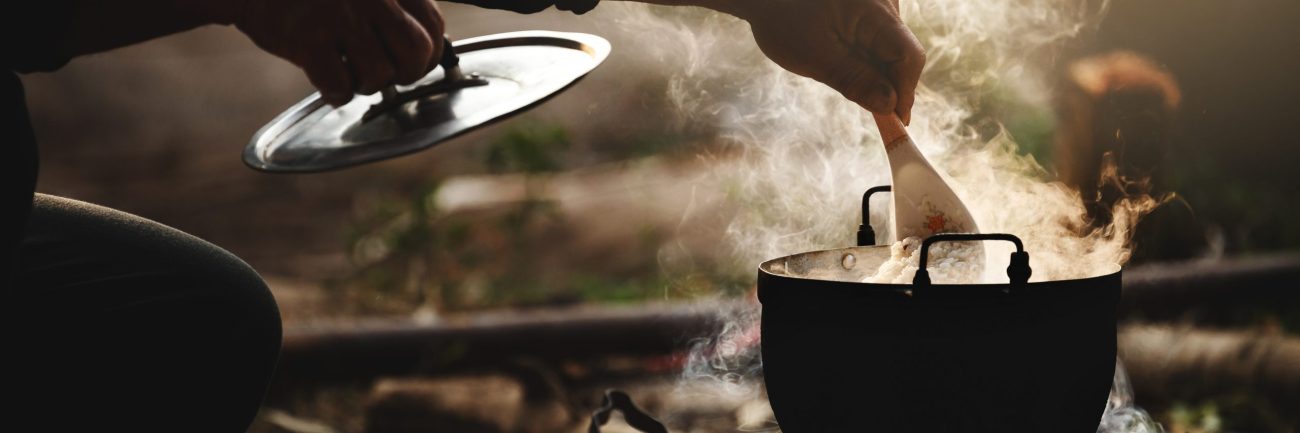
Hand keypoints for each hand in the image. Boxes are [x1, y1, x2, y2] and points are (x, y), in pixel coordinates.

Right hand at [233, 0, 445, 105]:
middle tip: (389, 76)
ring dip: (367, 85)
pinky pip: (340, 86)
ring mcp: (340, 16)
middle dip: (407, 74)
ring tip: (350, 73)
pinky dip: (337, 94)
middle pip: (415, 51)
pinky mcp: (309, 38)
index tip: (417, 63)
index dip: (430, 53)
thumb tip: (428, 53)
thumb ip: (393, 11)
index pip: (432, 25)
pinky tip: (328, 83)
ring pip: (380, 73)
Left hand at [724, 0, 924, 122]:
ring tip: (837, 71)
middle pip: (902, 54)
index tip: (896, 122)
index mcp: (875, 10)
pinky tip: (839, 57)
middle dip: (887, 83)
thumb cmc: (782, 18)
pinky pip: (878, 40)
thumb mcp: (815, 56)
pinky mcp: (871, 8)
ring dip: (874, 71)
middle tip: (869, 111)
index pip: (908, 56)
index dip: (905, 92)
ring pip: (890, 49)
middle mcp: (885, 2)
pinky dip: (865, 57)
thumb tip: (890, 105)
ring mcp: (879, 4)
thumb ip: (855, 80)